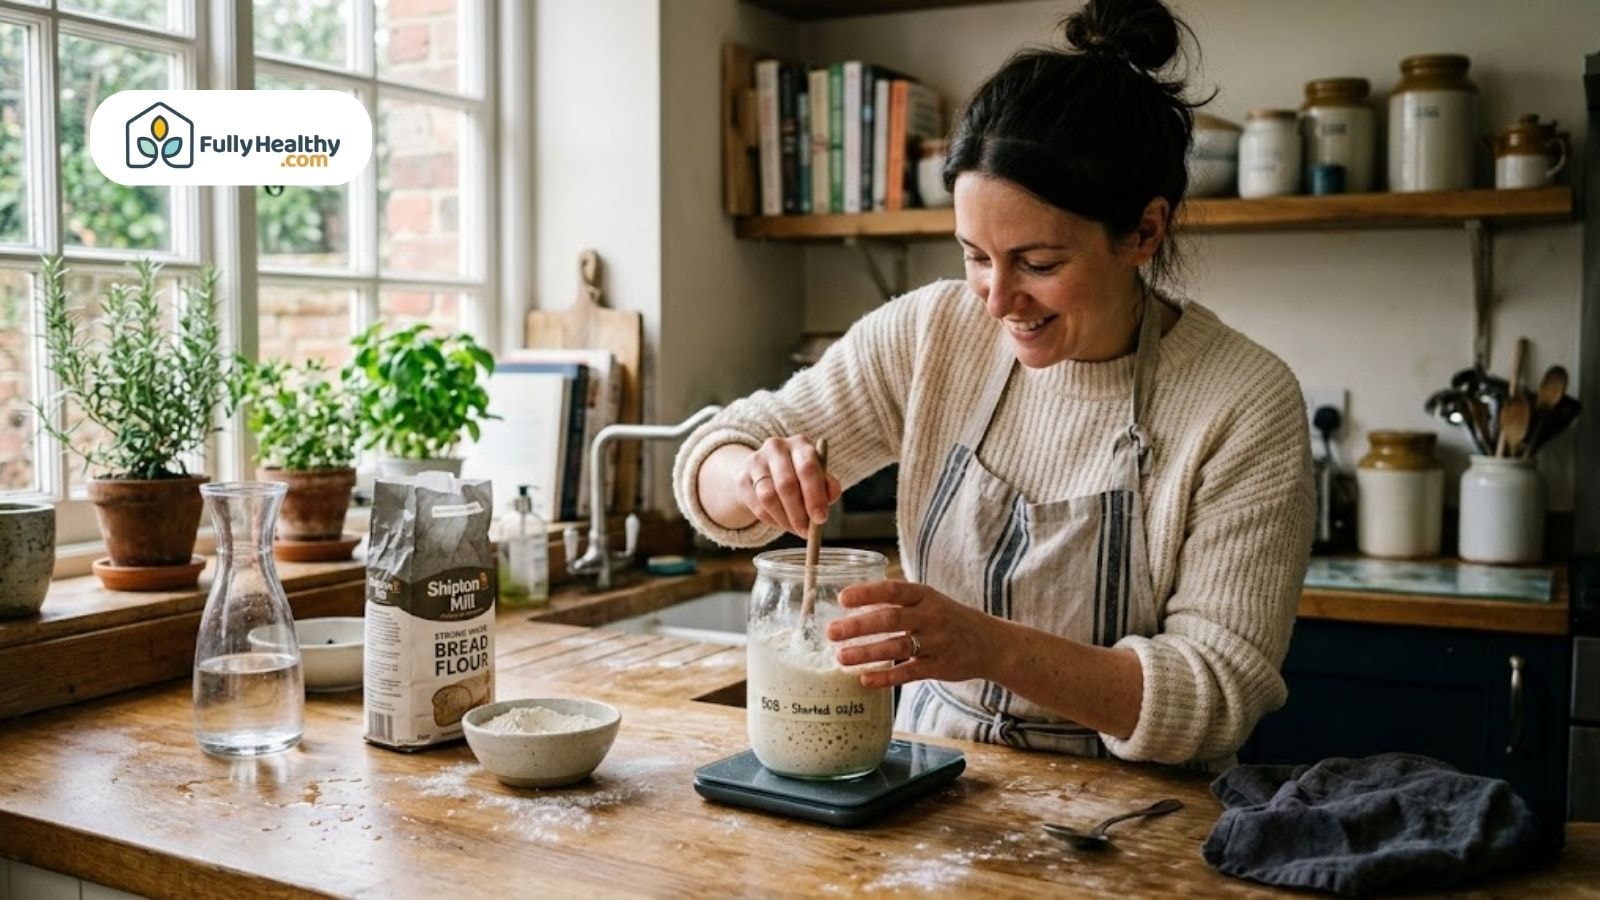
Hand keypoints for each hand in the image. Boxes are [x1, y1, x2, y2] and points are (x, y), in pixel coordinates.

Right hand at [738, 435, 842, 535]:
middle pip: (786, 484)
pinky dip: (773, 520)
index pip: (807, 468)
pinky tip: (782, 523)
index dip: (814, 495)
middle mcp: (776, 447)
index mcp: (800, 443)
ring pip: (768, 497)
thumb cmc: (800, 476)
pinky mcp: (742, 478)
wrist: (767, 470)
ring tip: (796, 529)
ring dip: (784, 519)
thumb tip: (831, 497)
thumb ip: (828, 486)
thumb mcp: (817, 476)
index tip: (820, 518)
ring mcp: (755, 461)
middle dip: (798, 513)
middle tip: (806, 532)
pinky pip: (757, 507)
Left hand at [825, 581, 1005, 688]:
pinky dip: (886, 677)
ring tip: (841, 657)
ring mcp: (937, 643)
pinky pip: (909, 673)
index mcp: (926, 595)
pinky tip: (865, 679)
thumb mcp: (929, 601)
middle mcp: (931, 617)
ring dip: (867, 653)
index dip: (868, 593)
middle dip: (859, 625)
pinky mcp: (939, 668)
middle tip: (831, 631)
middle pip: (892, 619)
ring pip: (898, 647)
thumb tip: (855, 605)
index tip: (842, 597)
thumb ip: (897, 602)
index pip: (894, 590)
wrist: (991, 644)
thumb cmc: (949, 619)